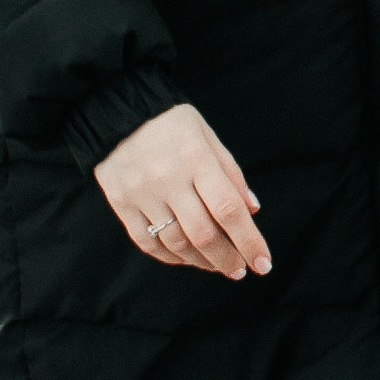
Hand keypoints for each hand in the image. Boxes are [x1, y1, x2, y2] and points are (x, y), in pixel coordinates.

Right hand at [94, 102, 267, 279]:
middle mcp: (169, 179)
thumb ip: (230, 173)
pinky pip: (147, 242)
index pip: (229, 209)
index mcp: (196, 159)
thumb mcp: (207, 135)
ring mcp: (142, 194)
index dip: (249, 240)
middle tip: (240, 269)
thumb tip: (252, 209)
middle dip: (227, 259)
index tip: (263, 262)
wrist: (115, 110)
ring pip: (176, 243)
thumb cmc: (170, 123)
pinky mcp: (121, 203)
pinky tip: (187, 259)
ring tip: (218, 265)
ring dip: (202, 262)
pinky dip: (170, 257)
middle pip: (203, 234)